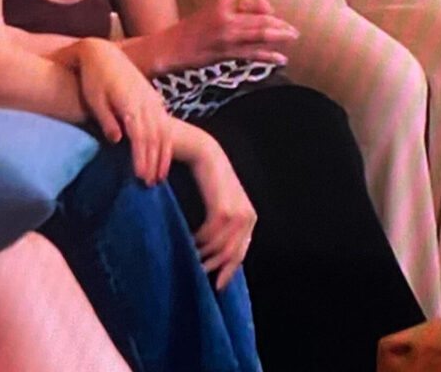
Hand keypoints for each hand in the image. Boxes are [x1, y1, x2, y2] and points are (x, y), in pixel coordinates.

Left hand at [56, 38, 172, 184]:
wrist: (103, 54)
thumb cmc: (94, 78)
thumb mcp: (94, 99)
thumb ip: (106, 119)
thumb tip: (117, 140)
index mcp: (130, 104)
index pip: (141, 136)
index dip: (142, 158)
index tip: (140, 177)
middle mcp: (146, 102)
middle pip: (155, 137)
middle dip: (154, 162)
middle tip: (150, 185)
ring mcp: (152, 100)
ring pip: (164, 131)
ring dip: (162, 155)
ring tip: (158, 176)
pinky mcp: (153, 98)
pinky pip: (166, 124)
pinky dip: (167, 142)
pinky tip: (164, 155)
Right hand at [183, 0, 298, 67]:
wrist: (171, 48)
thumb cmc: (192, 29)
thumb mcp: (212, 10)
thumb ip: (236, 8)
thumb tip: (263, 9)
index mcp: (223, 4)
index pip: (252, 3)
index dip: (267, 9)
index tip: (274, 14)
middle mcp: (227, 18)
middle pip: (260, 20)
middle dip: (280, 25)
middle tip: (294, 30)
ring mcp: (228, 37)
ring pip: (260, 36)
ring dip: (279, 37)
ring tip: (292, 38)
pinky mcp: (227, 54)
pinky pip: (253, 54)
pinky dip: (268, 55)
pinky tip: (281, 58)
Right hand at [186, 130, 256, 290]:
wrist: (207, 154)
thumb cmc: (211, 181)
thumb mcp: (221, 205)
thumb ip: (222, 227)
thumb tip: (214, 255)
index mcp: (249, 218)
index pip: (241, 252)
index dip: (229, 270)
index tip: (216, 285)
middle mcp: (247, 217)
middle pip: (232, 254)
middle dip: (216, 267)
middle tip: (198, 272)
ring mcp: (237, 213)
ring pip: (221, 247)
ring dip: (205, 255)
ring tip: (191, 255)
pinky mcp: (223, 209)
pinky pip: (211, 235)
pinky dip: (200, 241)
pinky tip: (191, 241)